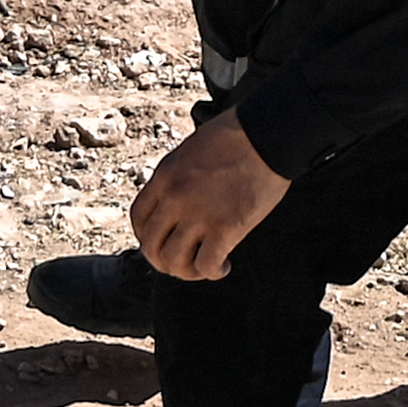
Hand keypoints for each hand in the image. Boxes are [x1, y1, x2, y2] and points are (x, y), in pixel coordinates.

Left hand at [131, 114, 287, 282]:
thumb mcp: (192, 150)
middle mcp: (175, 198)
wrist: (267, 134)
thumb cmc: (237, 136)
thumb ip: (179, 177)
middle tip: (180, 263)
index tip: (162, 241)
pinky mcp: (225, 227)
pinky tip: (223, 267)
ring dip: (186, 271)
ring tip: (202, 268)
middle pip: (151, 246)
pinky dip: (212, 272)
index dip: (147, 237)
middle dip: (163, 261)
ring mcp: (198, 214)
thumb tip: (177, 199)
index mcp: (165, 177)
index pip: (139, 218)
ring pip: (173, 261)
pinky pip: (206, 264)